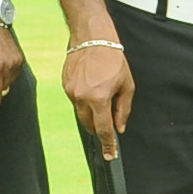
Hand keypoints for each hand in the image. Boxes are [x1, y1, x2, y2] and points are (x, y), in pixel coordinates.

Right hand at [61, 39, 133, 158]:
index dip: (108, 144)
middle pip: (89, 125)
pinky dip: (84, 101)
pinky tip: (92, 87)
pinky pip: (75, 101)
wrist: (92, 38)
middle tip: (109, 124)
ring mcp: (70, 92)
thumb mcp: (126, 85)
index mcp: (98, 99)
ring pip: (81, 114)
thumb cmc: (113, 59)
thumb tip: (119, 128)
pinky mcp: (65, 85)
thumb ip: (123, 109)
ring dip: (91, 113)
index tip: (110, 156)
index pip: (103, 129)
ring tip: (101, 96)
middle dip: (99, 129)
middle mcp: (81, 98)